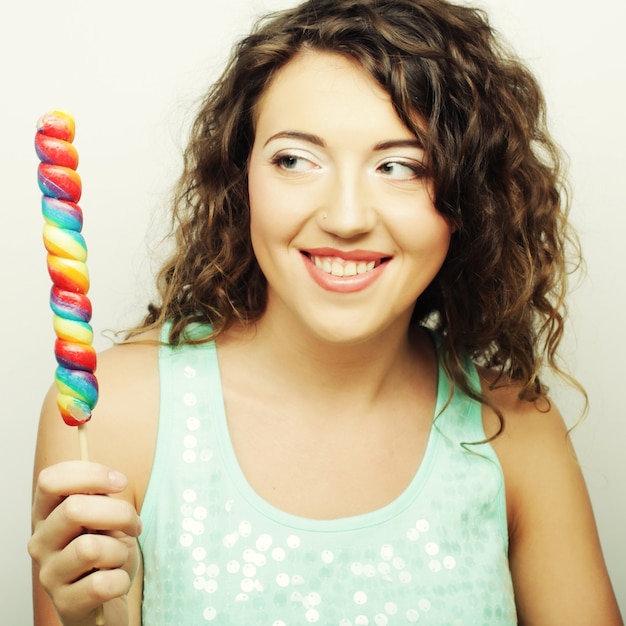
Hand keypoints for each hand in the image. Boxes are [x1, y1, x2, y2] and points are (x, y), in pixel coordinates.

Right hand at [29, 461, 141, 625]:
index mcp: (47, 514)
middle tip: (134, 524)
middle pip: (74, 509)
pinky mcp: (65, 604)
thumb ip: (100, 498)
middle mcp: (40, 542)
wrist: (108, 598)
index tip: (120, 483)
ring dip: (119, 550)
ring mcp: (49, 574)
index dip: (91, 475)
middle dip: (119, 512)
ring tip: (118, 557)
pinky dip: (120, 580)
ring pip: (89, 548)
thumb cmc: (107, 550)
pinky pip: (101, 584)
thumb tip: (110, 482)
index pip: (51, 480)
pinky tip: (116, 581)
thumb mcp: (104, 517)